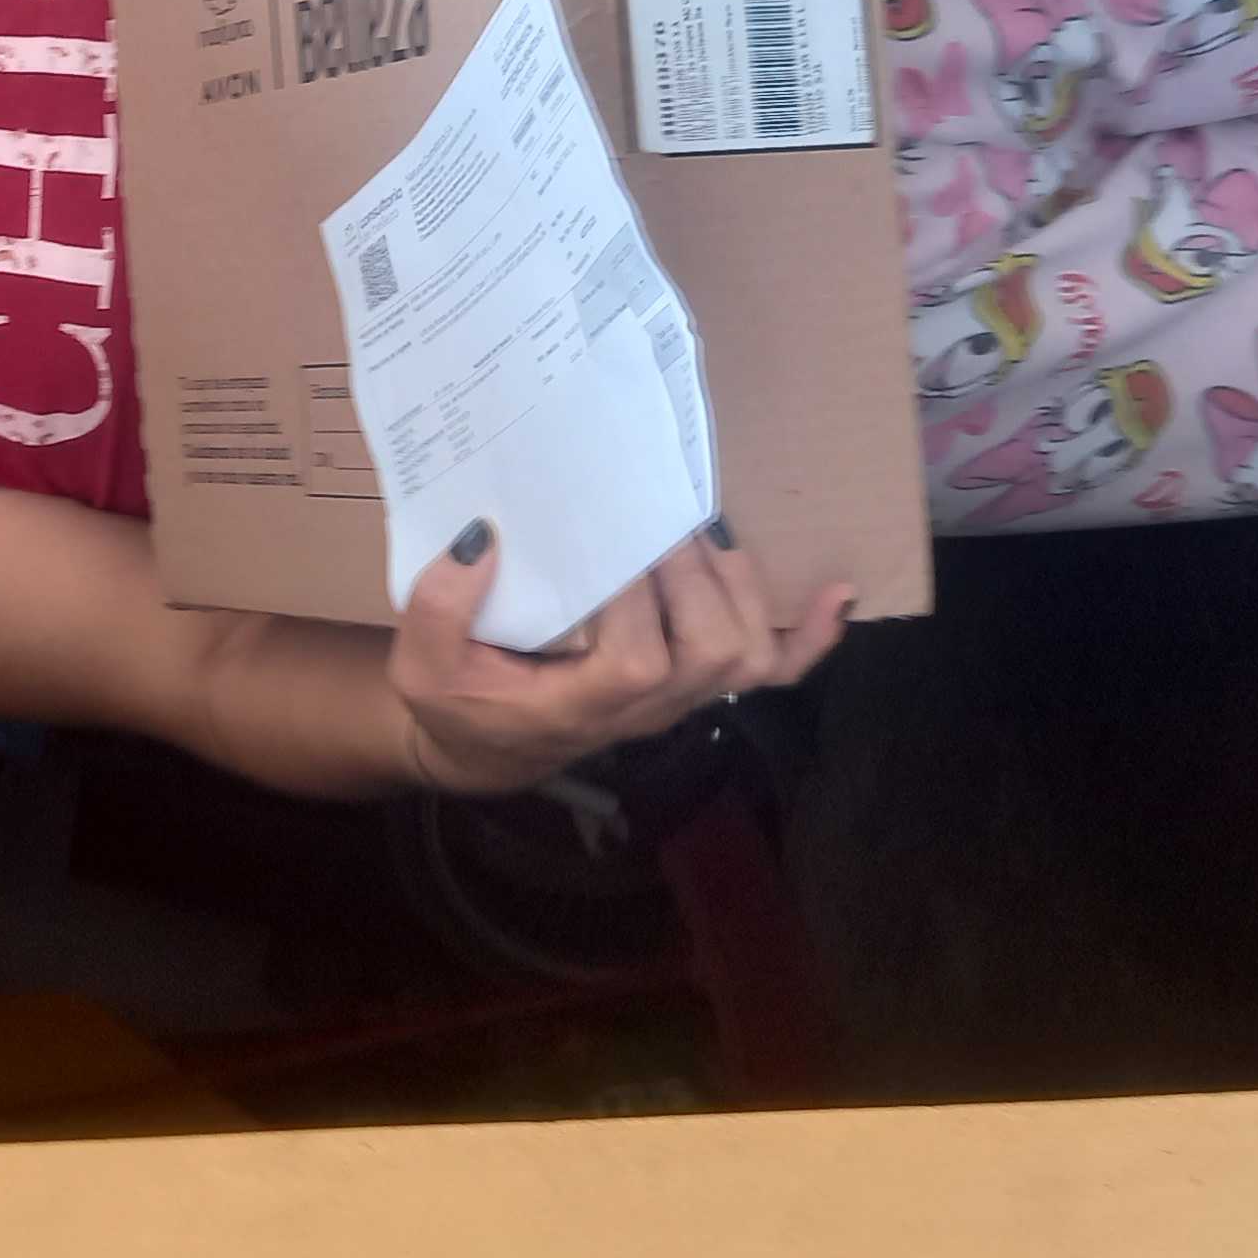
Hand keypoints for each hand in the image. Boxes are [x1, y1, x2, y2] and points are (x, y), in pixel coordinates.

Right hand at [386, 521, 852, 794]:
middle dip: (694, 571)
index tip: (612, 532)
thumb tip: (482, 538)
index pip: (638, 660)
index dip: (639, 599)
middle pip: (712, 650)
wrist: (485, 746)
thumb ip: (437, 607)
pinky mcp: (694, 686)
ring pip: (748, 654)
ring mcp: (679, 700)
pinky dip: (812, 636)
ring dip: (736, 583)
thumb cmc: (455, 703)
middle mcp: (646, 709)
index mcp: (579, 707)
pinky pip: (773, 672)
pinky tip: (837, 592)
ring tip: (700, 528)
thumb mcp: (420, 665)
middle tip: (655, 511)